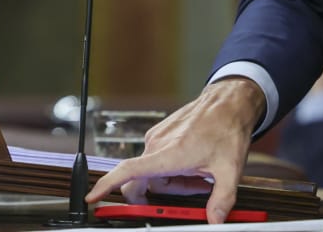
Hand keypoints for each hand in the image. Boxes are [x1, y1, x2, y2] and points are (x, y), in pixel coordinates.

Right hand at [85, 78, 265, 223]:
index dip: (107, 186)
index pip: (128, 171)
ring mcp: (157, 138)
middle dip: (166, 192)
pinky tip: (194, 163)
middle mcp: (157, 145)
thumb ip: (221, 199)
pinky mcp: (159, 134)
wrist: (228, 102)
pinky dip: (172, 167)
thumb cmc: (227, 129)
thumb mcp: (230, 169)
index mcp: (169, 154)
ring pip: (154, 172)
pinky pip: (157, 159)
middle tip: (195, 188)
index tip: (92, 197)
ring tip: (199, 173)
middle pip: (145, 182)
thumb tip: (215, 220)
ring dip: (172, 180)